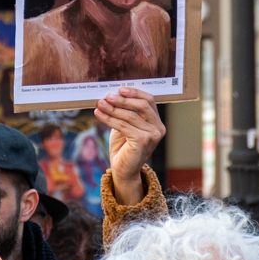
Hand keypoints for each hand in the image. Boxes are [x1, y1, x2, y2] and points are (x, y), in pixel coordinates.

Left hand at [95, 87, 164, 206]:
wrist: (123, 170)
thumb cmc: (123, 147)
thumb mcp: (125, 125)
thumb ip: (124, 111)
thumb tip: (110, 95)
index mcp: (156, 122)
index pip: (149, 100)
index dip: (134, 92)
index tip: (119, 89)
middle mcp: (158, 128)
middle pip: (142, 105)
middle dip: (123, 99)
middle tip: (107, 96)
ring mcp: (153, 135)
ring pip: (130, 115)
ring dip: (112, 108)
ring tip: (100, 104)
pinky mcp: (143, 141)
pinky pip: (123, 125)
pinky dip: (109, 118)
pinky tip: (99, 114)